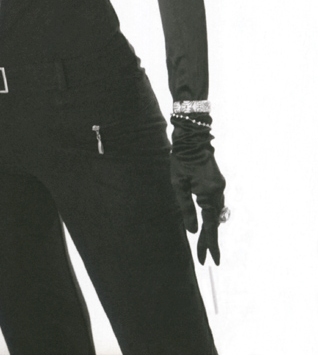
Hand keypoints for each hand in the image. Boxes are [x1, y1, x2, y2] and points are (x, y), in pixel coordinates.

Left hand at [170, 120, 227, 264]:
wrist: (193, 138)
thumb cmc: (181, 160)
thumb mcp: (178, 185)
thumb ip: (186, 208)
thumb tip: (193, 231)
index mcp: (208, 194)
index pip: (210, 226)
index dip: (210, 244)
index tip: (212, 261)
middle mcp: (218, 192)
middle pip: (214, 222)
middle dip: (208, 241)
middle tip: (204, 260)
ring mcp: (220, 187)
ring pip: (215, 213)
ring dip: (209, 228)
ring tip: (202, 245)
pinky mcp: (218, 182)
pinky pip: (215, 203)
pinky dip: (209, 214)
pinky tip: (204, 221)